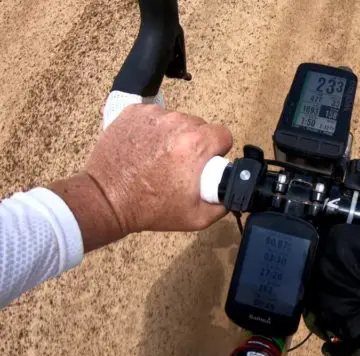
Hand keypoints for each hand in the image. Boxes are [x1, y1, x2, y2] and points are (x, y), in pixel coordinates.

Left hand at [50, 104, 231, 250]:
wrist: (107, 200)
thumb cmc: (150, 208)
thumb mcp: (197, 217)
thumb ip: (222, 204)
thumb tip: (230, 193)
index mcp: (196, 145)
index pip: (223, 134)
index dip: (218, 150)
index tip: (206, 162)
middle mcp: (177, 123)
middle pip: (200, 126)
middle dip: (196, 143)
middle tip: (180, 164)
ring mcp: (153, 115)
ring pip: (177, 119)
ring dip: (174, 134)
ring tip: (160, 156)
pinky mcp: (133, 112)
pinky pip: (155, 115)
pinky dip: (153, 128)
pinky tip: (146, 146)